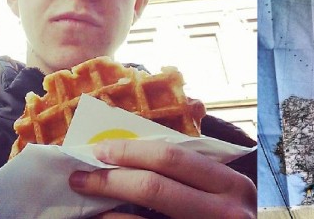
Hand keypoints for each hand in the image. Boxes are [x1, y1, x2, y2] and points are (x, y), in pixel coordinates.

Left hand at [68, 139, 255, 218]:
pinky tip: (104, 218)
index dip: (131, 152)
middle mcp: (224, 211)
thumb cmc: (229, 214)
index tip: (101, 149)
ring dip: (107, 207)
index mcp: (232, 184)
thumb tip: (186, 106)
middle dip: (110, 178)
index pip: (174, 159)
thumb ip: (202, 159)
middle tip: (81, 175)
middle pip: (154, 188)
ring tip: (87, 200)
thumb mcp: (228, 187)